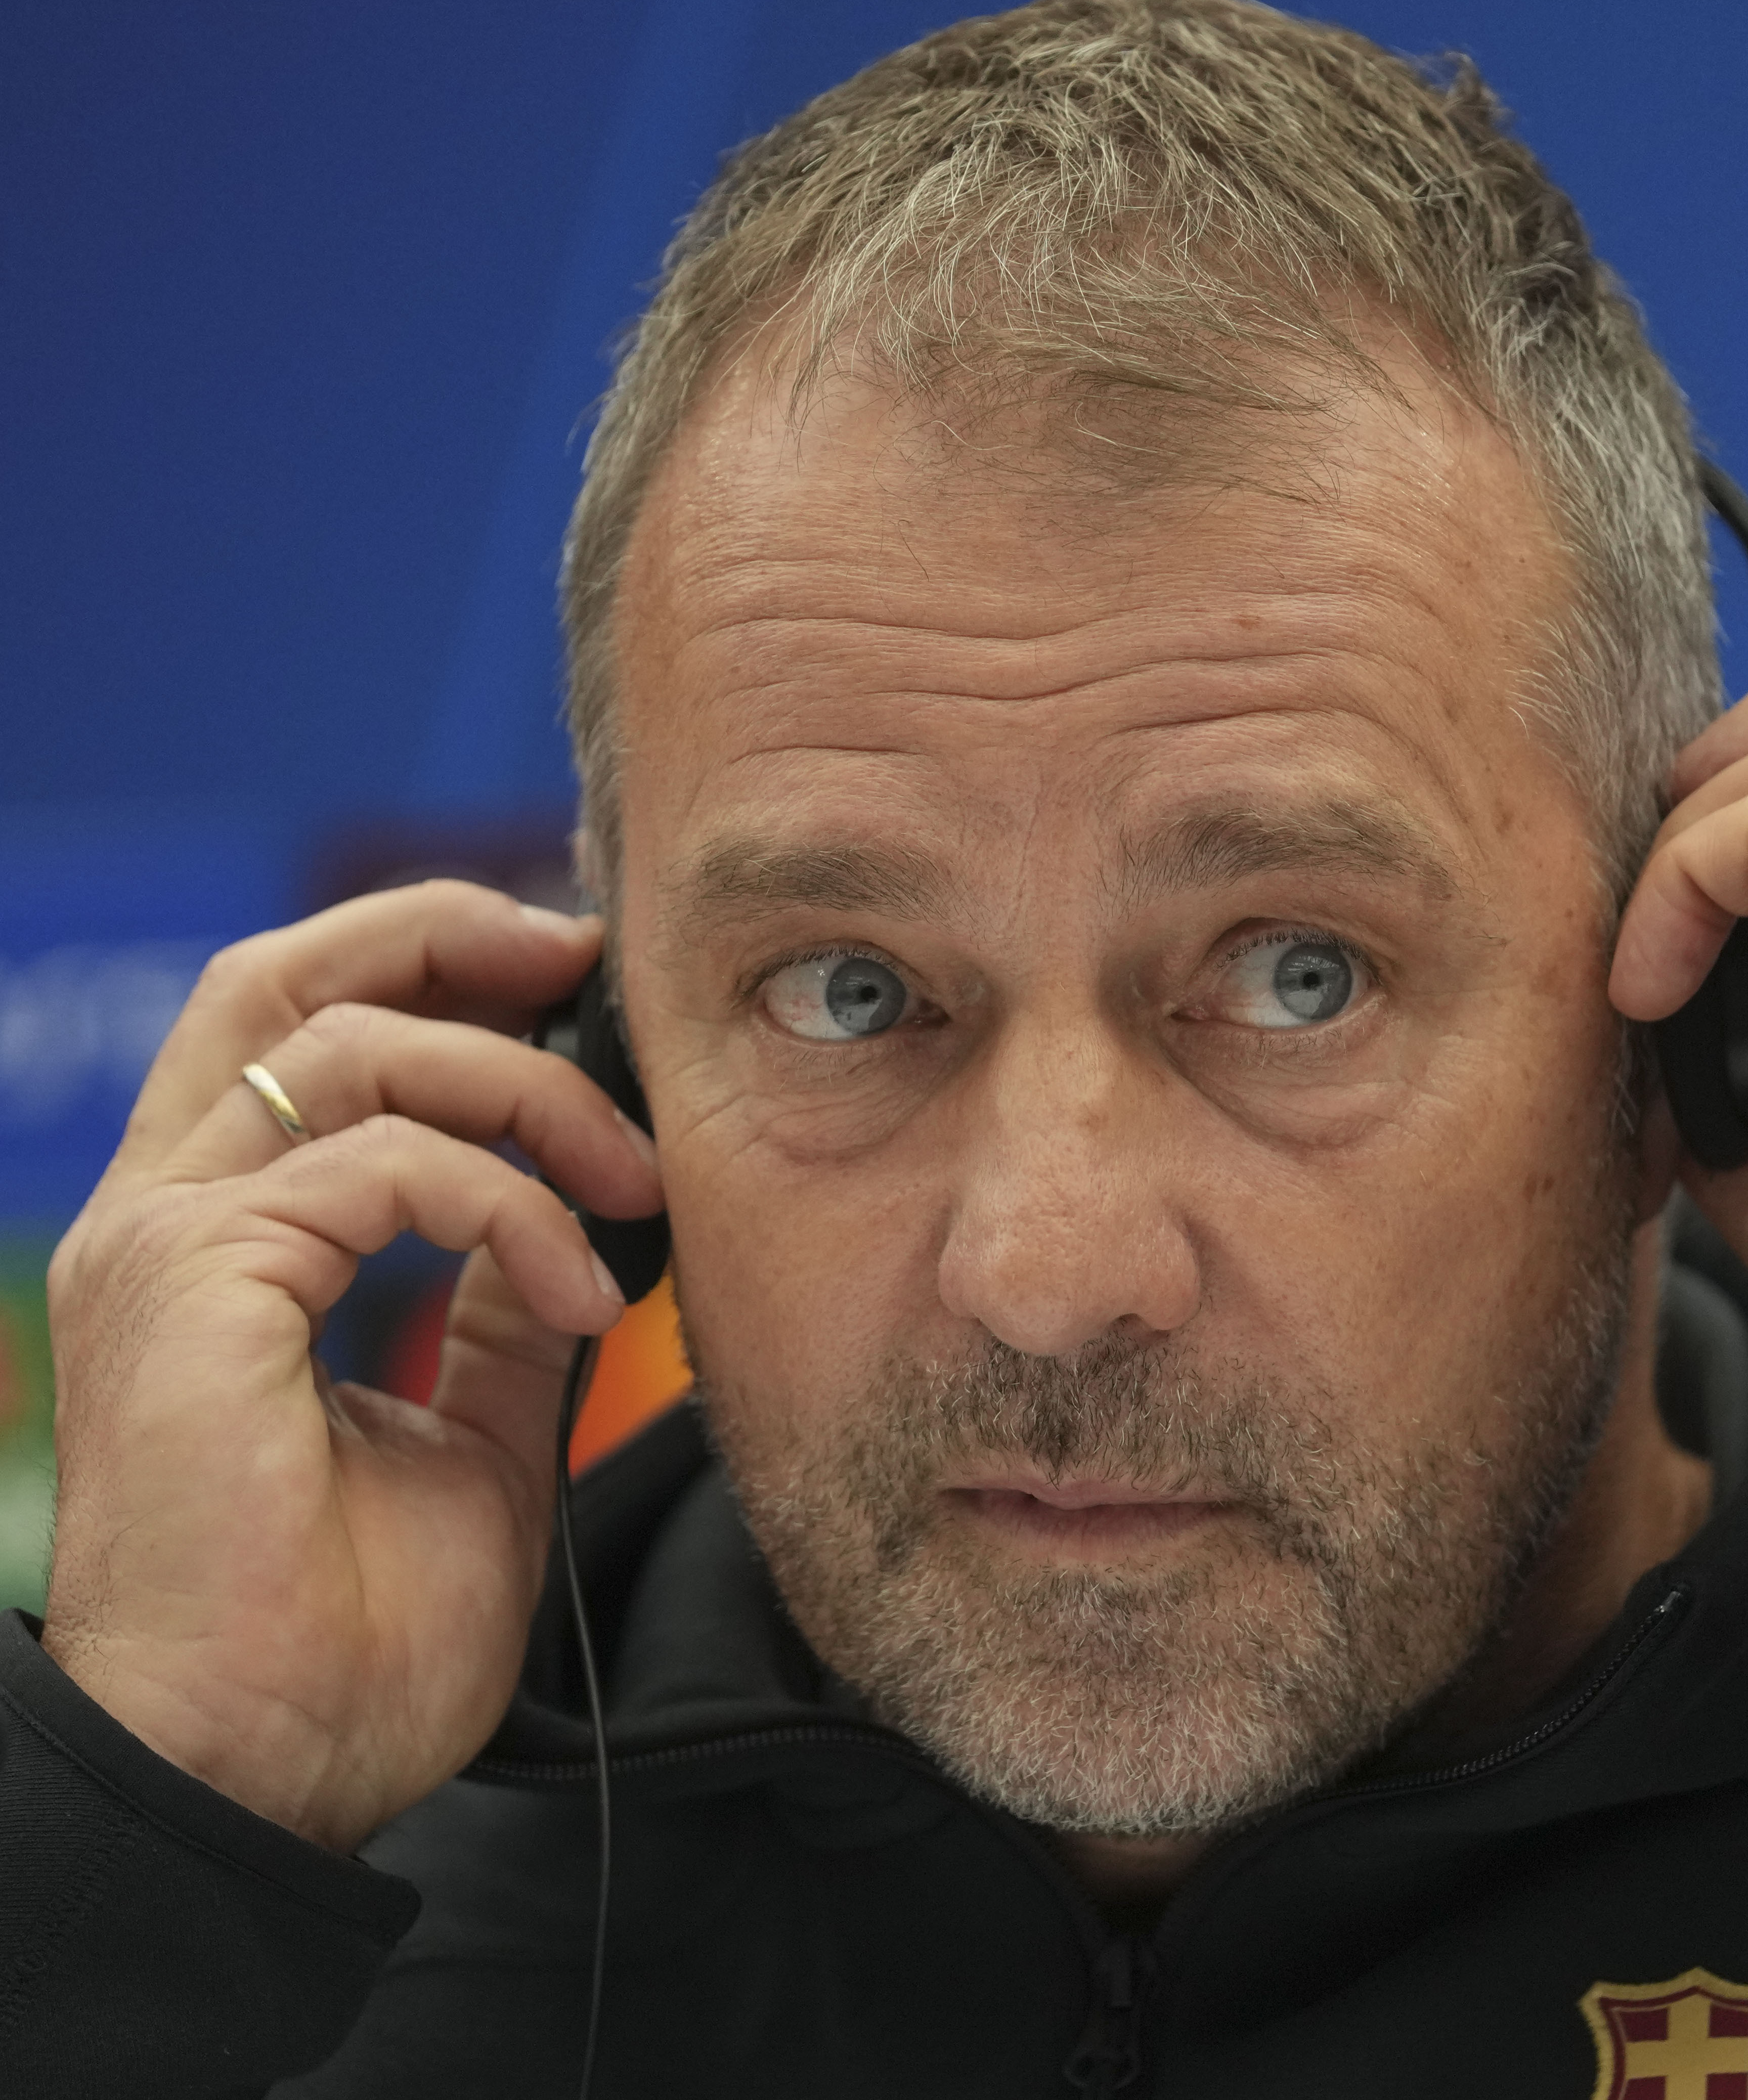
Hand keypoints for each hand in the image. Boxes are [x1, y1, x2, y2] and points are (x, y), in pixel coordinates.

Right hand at [40, 883, 660, 1849]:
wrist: (267, 1762)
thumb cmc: (347, 1635)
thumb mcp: (473, 1429)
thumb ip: (501, 1312)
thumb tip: (577, 1223)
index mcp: (217, 1242)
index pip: (300, 1027)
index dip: (439, 974)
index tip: (581, 990)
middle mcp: (165, 1217)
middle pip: (285, 975)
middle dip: (452, 936)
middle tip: (594, 965)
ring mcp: (163, 1241)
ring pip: (356, 1045)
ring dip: (529, 1094)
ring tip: (632, 1190)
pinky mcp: (192, 1281)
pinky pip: (382, 1166)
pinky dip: (513, 1206)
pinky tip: (587, 1295)